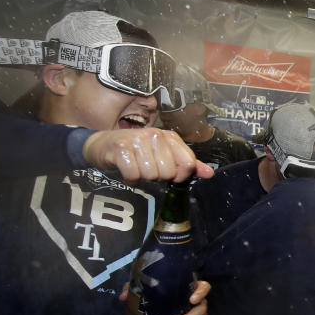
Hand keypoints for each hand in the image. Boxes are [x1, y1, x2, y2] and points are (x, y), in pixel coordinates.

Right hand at [84, 128, 213, 183]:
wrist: (104, 145)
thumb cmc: (137, 152)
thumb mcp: (164, 155)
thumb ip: (188, 164)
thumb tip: (210, 173)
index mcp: (170, 137)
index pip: (188, 163)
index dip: (179, 175)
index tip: (169, 173)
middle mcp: (155, 135)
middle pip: (169, 173)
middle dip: (157, 177)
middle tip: (147, 168)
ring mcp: (137, 140)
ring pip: (151, 175)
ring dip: (142, 177)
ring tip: (136, 167)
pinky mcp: (121, 149)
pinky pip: (134, 175)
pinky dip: (129, 178)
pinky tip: (126, 170)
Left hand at [119, 279, 211, 314]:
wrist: (157, 306)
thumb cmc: (155, 293)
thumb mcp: (144, 288)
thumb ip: (135, 289)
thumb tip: (124, 297)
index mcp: (190, 289)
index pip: (204, 287)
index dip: (201, 293)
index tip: (192, 300)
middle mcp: (197, 303)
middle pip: (201, 310)